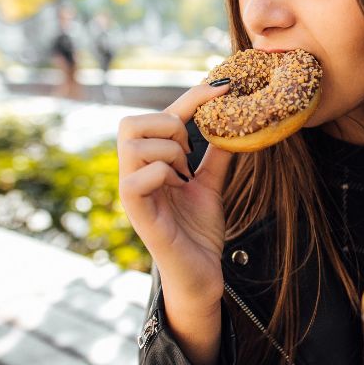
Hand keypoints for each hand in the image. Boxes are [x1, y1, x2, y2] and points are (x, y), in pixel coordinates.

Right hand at [117, 82, 232, 312]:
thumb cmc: (199, 232)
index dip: (191, 97)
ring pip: (134, 144)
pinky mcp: (136, 213)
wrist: (201, 275)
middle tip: (191, 152)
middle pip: (129, 122)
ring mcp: (131, 192)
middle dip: (169, 125)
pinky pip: (139, 176)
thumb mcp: (211, 184)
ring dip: (168, 150)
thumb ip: (216, 155)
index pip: (159, 115)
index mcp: (148, 163)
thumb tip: (234, 121)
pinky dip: (164, 173)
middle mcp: (133, 174)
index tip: (225, 89)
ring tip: (185, 173)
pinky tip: (179, 187)